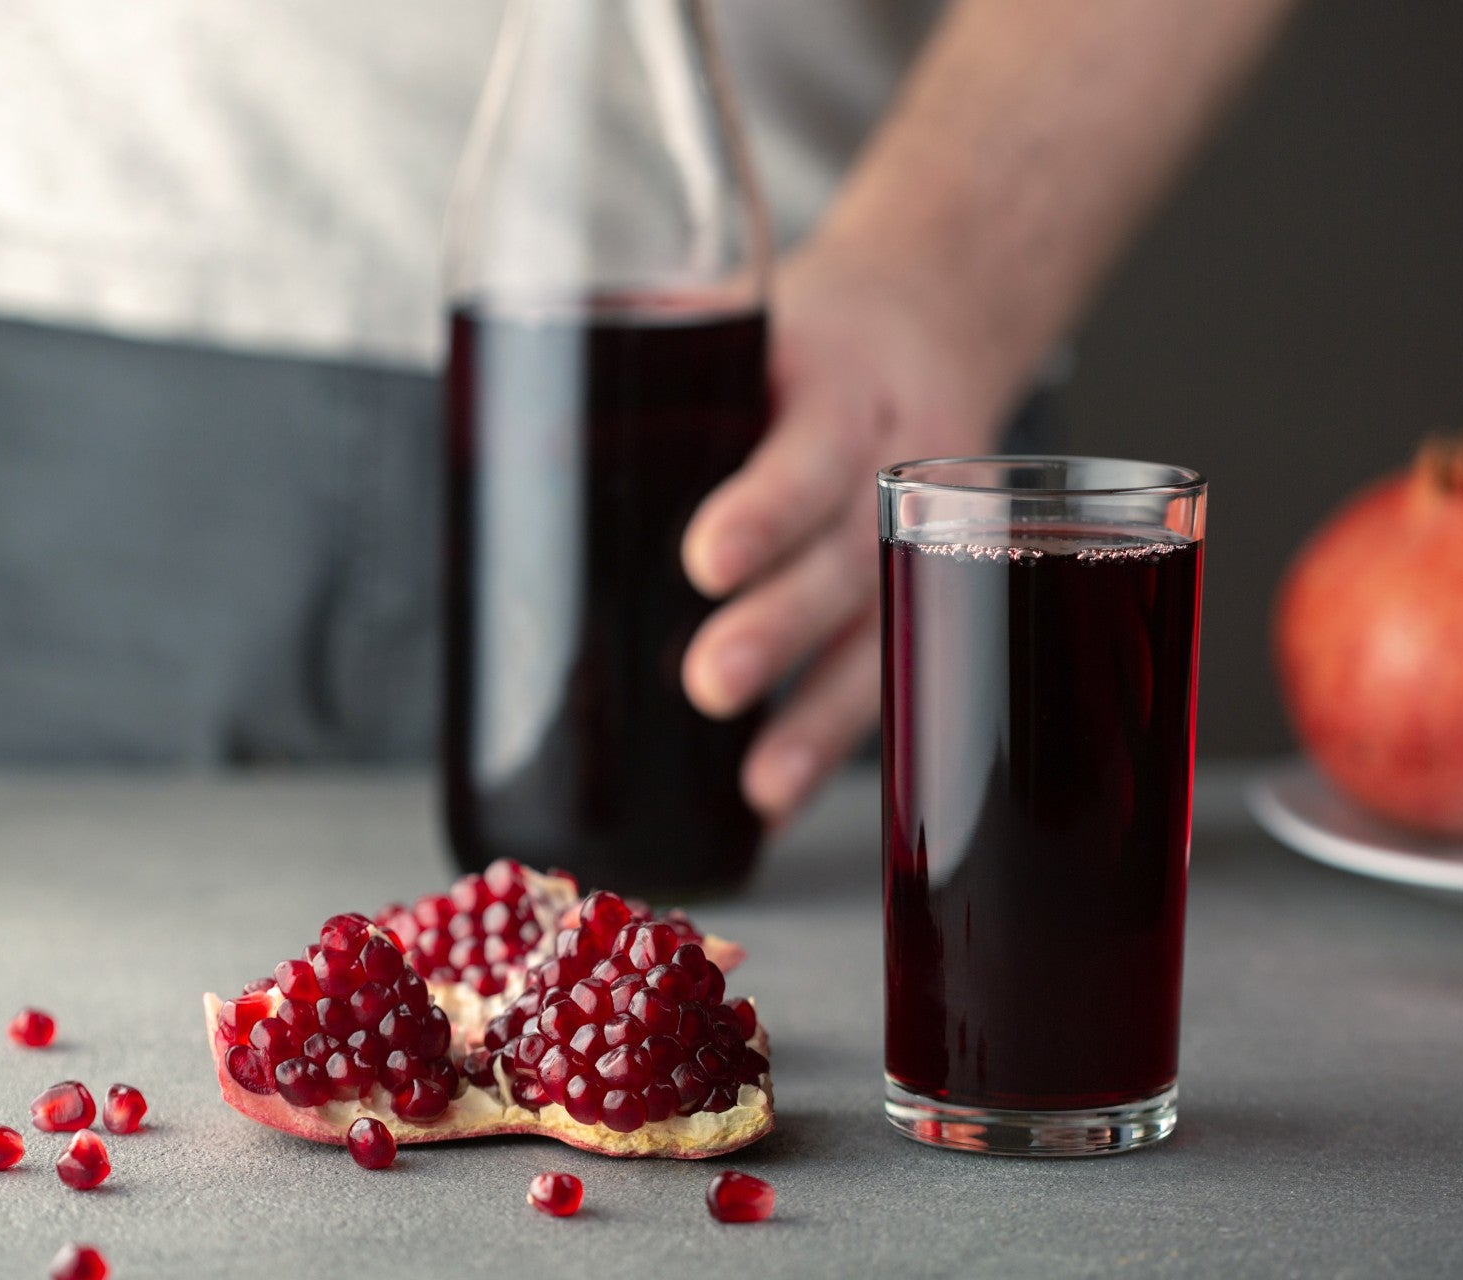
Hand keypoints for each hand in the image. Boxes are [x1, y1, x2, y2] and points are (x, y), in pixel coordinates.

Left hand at [680, 241, 1017, 823]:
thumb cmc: (814, 340)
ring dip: (821, 721)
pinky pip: (883, 679)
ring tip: (762, 785)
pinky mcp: (923, 603)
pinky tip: (779, 803)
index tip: (705, 562)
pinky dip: (832, 747)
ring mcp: (919, 548)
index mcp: (844, 394)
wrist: (935, 323)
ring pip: (879, 639)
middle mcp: (893, 477)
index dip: (766, 509)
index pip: (810, 454)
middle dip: (781, 630)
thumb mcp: (751, 316)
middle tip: (711, 684)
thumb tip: (526, 416)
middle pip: (844, 561)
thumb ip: (664, 343)